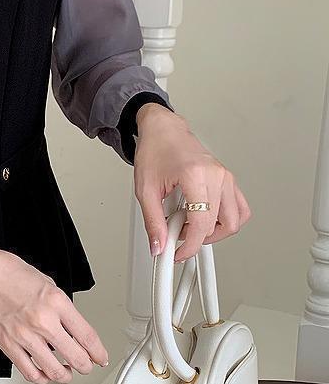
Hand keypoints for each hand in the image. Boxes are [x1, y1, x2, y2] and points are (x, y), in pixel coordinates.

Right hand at [0, 237, 108, 383]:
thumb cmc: (5, 270)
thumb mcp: (44, 281)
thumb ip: (59, 304)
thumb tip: (70, 324)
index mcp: (55, 301)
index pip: (87, 336)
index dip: (99, 352)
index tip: (101, 357)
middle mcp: (42, 321)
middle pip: (77, 357)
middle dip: (86, 365)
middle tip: (87, 365)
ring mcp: (24, 336)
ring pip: (55, 371)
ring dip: (66, 375)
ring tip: (67, 372)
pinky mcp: (7, 345)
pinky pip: (30, 372)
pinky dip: (42, 377)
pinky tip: (44, 373)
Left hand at [133, 103, 251, 262]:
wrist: (163, 130)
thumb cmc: (155, 151)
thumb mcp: (145, 189)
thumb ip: (153, 221)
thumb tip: (159, 246)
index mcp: (196, 175)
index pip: (202, 223)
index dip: (190, 245)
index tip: (179, 252)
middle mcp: (216, 175)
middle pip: (221, 224)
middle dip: (198, 237)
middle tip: (178, 233)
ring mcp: (226, 176)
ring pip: (236, 220)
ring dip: (214, 231)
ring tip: (189, 224)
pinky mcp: (228, 179)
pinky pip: (239, 208)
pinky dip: (225, 219)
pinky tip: (203, 217)